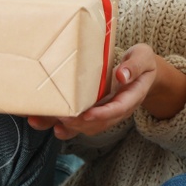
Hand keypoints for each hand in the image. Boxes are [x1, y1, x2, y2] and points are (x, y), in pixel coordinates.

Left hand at [26, 43, 185, 140]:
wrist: (141, 73)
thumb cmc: (141, 62)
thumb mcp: (143, 58)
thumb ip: (135, 66)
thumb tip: (122, 76)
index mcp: (131, 97)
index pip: (118, 109)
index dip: (102, 114)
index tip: (87, 115)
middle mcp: (116, 109)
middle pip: (98, 124)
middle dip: (78, 124)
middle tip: (61, 117)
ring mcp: (103, 112)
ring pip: (85, 126)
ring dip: (65, 127)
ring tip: (47, 123)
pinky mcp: (92, 110)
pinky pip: (76, 121)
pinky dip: (59, 123)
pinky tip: (42, 121)